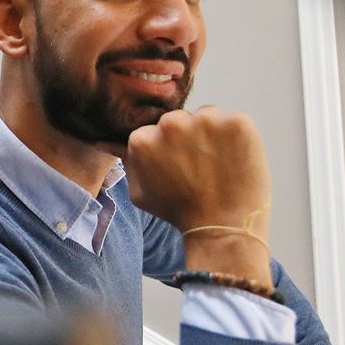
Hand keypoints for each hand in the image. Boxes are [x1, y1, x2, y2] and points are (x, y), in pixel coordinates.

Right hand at [126, 107, 271, 281]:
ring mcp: (206, 120)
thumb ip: (128, 162)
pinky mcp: (237, 122)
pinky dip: (239, 137)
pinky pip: (236, 120)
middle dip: (190, 137)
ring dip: (214, 134)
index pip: (158, 130)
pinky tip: (236, 160)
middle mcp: (171, 124)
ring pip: (209, 116)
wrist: (221, 228)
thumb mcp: (140, 192)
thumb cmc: (179, 212)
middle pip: (182, 119)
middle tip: (201, 167)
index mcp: (143, 138)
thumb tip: (104, 143)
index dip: (171, 149)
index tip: (180, 168)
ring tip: (220, 165)